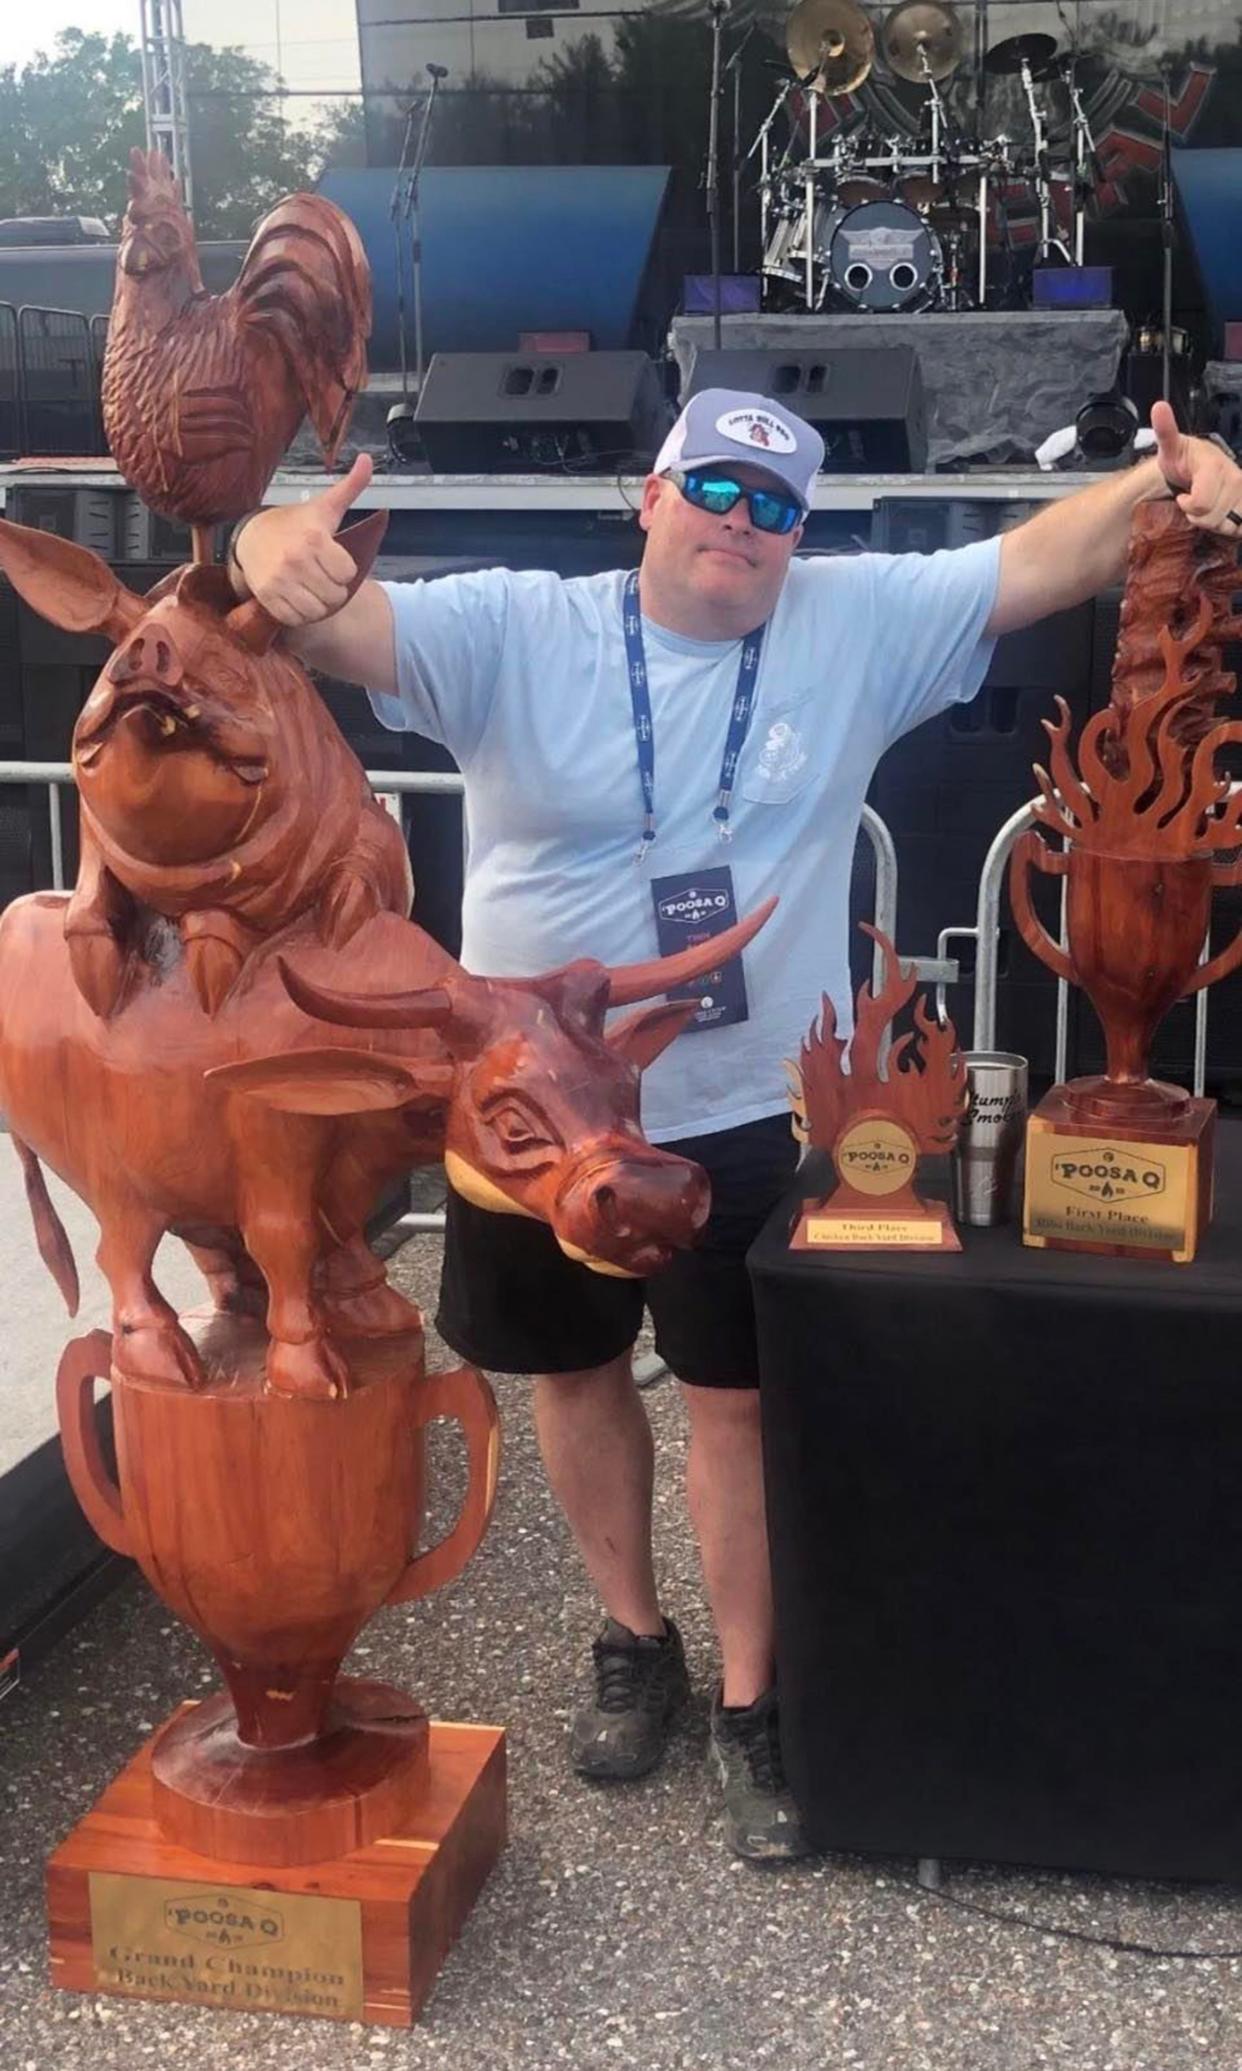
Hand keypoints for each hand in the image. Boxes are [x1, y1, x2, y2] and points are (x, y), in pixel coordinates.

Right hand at [231, 454, 372, 624]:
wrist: (252, 537)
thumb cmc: (296, 524)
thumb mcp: (324, 506)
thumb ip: (350, 487)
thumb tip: (368, 459)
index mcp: (315, 539)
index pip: (348, 573)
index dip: (344, 570)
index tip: (333, 561)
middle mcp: (296, 560)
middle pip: (335, 596)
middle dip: (334, 590)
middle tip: (324, 579)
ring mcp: (280, 580)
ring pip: (317, 611)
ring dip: (319, 605)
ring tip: (313, 590)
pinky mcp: (267, 597)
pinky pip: (296, 618)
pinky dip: (300, 614)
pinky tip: (298, 598)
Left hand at [1151, 401, 1241, 536]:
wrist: (1198, 465)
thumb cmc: (1183, 459)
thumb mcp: (1170, 446)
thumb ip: (1165, 430)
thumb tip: (1159, 407)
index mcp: (1214, 466)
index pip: (1200, 503)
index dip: (1188, 504)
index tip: (1183, 495)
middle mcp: (1235, 478)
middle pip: (1212, 518)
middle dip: (1198, 515)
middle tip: (1194, 500)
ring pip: (1226, 525)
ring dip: (1212, 522)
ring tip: (1207, 505)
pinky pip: (1239, 528)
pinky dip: (1228, 526)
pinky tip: (1221, 513)